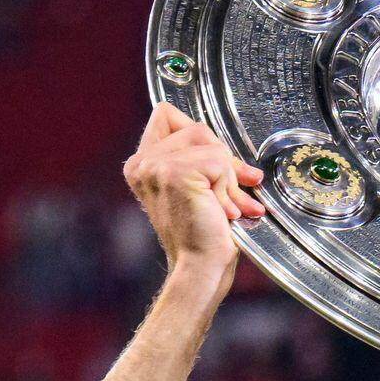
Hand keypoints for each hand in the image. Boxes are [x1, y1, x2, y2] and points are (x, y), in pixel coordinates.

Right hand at [122, 102, 265, 270]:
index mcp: (140, 164)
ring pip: (211, 143)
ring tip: (225, 206)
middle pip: (198, 127)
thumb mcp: (199, 189)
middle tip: (228, 195)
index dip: (198, 135)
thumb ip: (202, 161)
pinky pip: (219, 160)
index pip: (167, 114)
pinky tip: (222, 210)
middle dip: (222, 161)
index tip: (212, 167)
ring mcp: (154, 165)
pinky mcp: (173, 172)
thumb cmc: (204, 235)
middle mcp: (141, 162)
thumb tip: (239, 159)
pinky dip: (229, 186)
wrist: (201, 266)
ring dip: (229, 177)